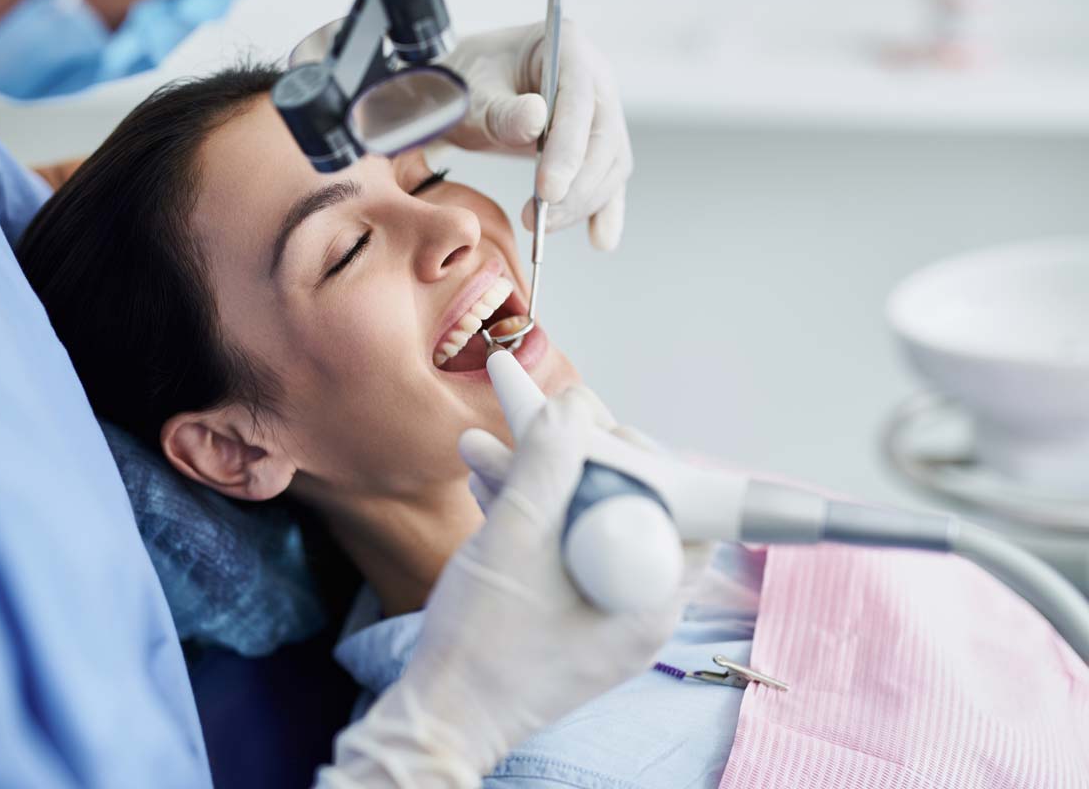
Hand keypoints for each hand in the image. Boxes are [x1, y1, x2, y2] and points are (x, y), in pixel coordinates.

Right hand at [314, 388, 680, 787]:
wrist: (440, 718)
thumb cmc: (480, 647)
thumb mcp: (514, 538)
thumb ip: (549, 464)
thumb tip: (575, 405)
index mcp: (651, 597)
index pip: (683, 504)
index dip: (640, 455)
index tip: (594, 428)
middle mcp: (640, 607)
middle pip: (629, 508)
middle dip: (575, 459)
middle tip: (535, 425)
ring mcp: (604, 614)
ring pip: (586, 527)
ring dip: (540, 483)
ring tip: (485, 449)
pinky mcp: (570, 618)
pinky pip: (564, 554)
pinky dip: (532, 519)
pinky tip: (488, 485)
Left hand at [443, 22, 631, 250]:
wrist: (467, 91)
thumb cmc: (467, 85)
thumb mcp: (471, 93)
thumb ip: (501, 109)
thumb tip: (536, 118)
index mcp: (568, 49)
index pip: (580, 102)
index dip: (568, 150)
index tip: (548, 191)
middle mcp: (595, 80)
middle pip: (604, 139)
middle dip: (576, 187)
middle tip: (540, 220)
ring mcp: (600, 113)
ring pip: (610, 164)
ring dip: (583, 203)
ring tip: (543, 229)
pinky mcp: (596, 147)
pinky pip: (608, 180)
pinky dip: (604, 211)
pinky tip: (600, 239)